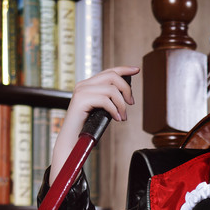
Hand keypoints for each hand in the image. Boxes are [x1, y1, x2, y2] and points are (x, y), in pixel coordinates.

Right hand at [50, 66, 139, 183]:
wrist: (72, 140)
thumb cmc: (87, 127)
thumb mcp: (101, 109)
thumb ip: (109, 99)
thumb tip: (126, 93)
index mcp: (88, 85)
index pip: (108, 71)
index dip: (124, 69)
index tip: (136, 70)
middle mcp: (83, 85)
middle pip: (112, 76)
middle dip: (126, 89)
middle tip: (131, 103)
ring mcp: (81, 91)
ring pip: (111, 89)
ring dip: (121, 104)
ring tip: (123, 116)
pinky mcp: (80, 100)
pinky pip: (105, 100)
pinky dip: (114, 110)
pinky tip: (117, 118)